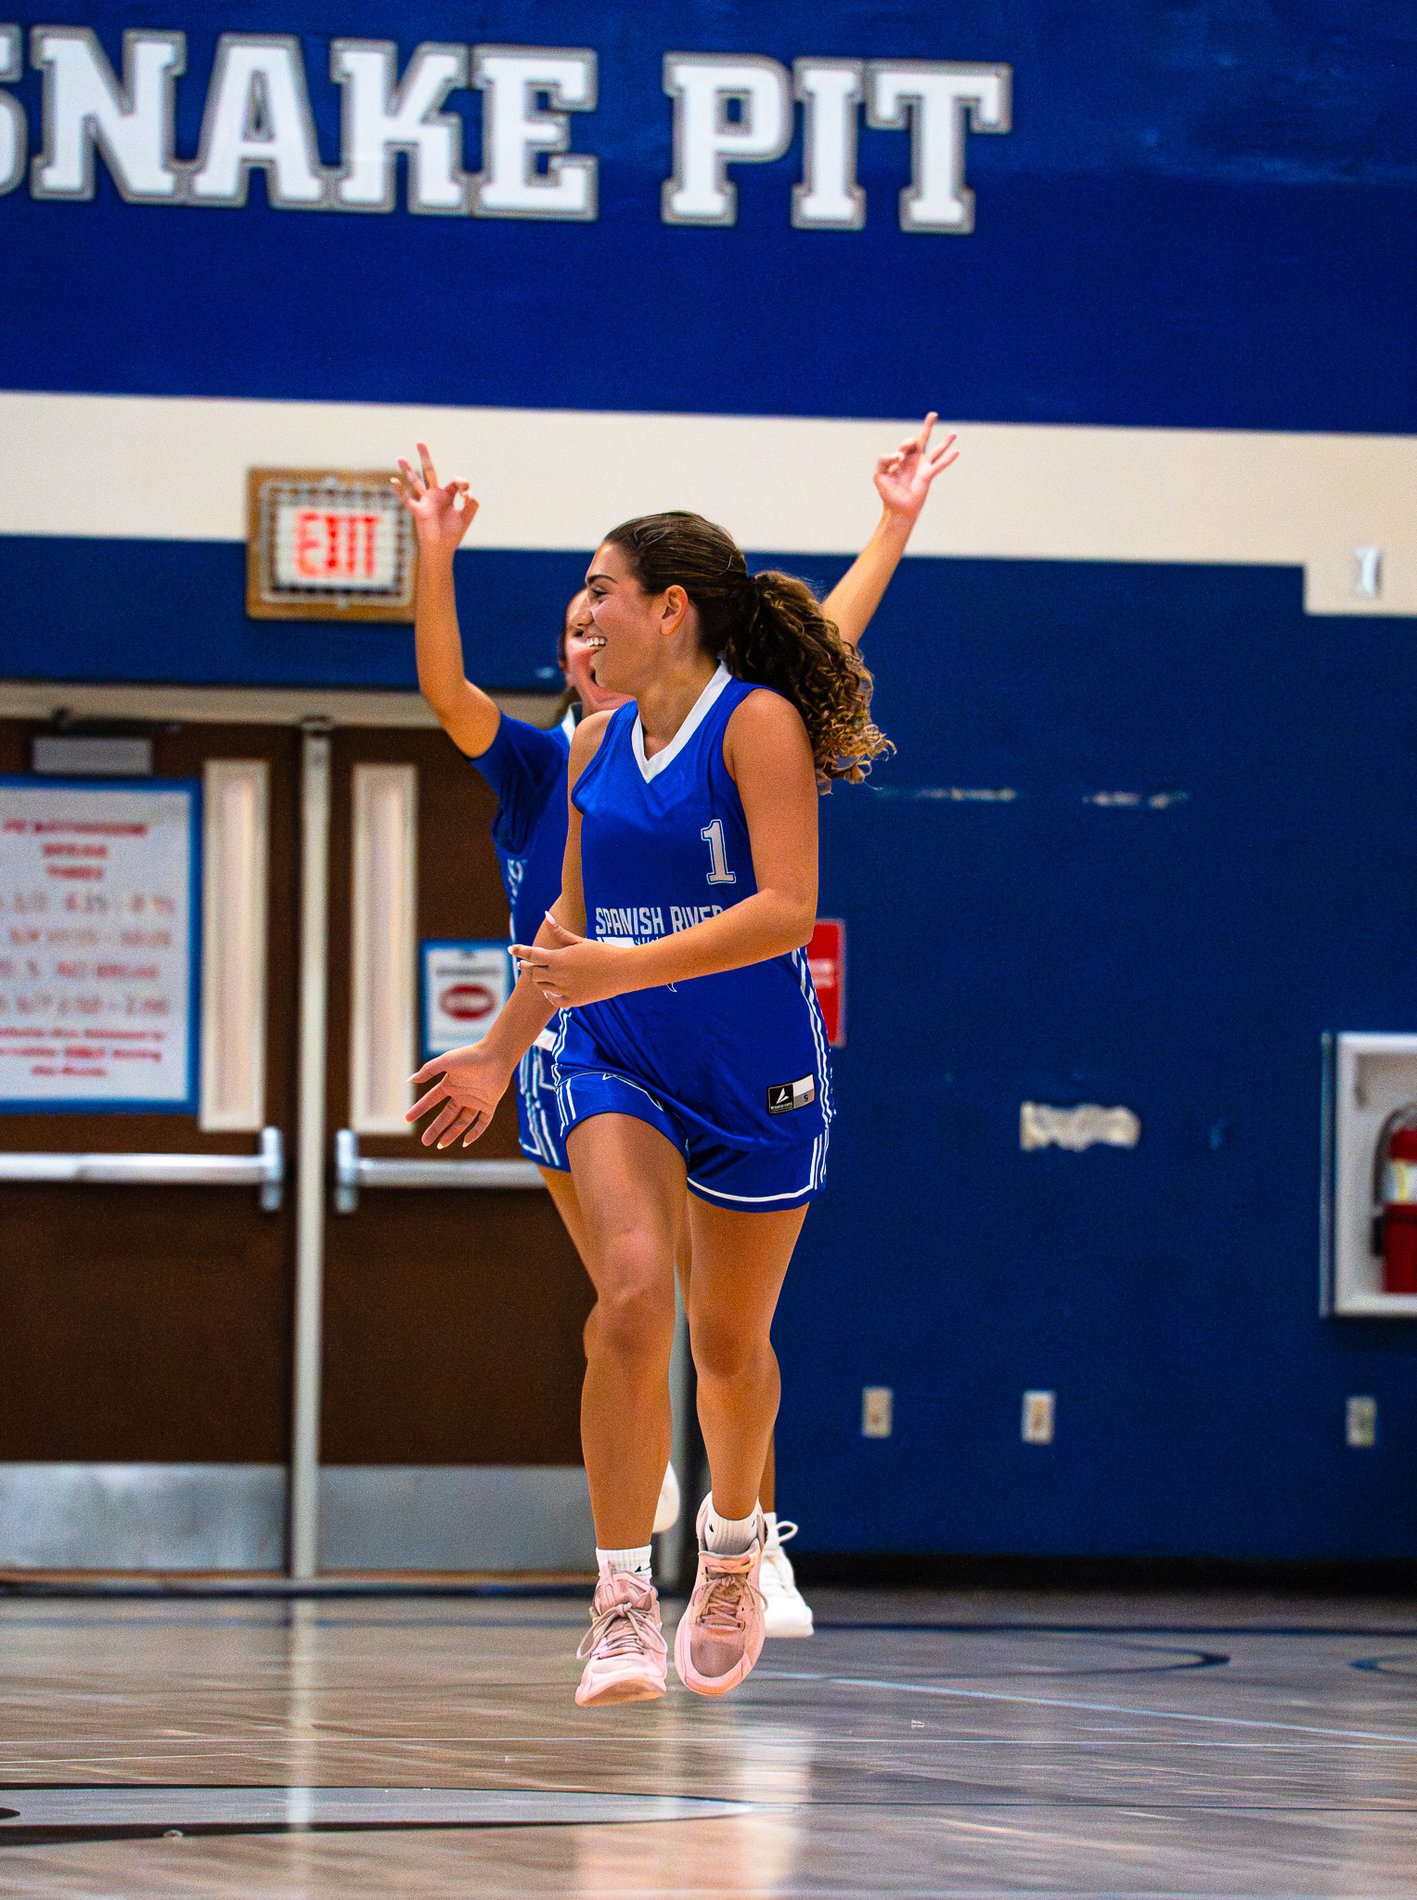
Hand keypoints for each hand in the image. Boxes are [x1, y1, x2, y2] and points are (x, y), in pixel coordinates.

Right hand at [391, 441, 478, 553]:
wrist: (442, 550)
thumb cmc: (452, 534)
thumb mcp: (467, 516)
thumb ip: (472, 503)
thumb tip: (469, 493)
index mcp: (446, 495)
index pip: (455, 480)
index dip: (463, 484)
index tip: (467, 496)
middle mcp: (434, 495)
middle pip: (429, 471)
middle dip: (425, 457)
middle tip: (419, 442)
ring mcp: (425, 502)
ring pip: (415, 482)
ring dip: (408, 470)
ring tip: (399, 457)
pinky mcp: (419, 511)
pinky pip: (407, 500)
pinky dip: (399, 491)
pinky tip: (393, 480)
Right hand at [405, 1041, 510, 1148]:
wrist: (496, 1054)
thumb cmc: (470, 1055)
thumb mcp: (446, 1061)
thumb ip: (428, 1070)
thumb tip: (410, 1080)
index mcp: (450, 1084)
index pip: (432, 1100)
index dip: (419, 1109)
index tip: (407, 1119)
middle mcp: (462, 1094)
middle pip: (446, 1115)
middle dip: (435, 1128)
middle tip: (425, 1142)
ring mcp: (475, 1100)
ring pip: (462, 1121)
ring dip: (451, 1133)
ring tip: (440, 1145)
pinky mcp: (489, 1104)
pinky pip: (482, 1122)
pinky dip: (475, 1132)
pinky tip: (465, 1142)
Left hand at [511, 913, 635, 1007]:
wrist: (623, 971)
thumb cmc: (603, 952)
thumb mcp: (579, 941)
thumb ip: (560, 932)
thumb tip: (546, 915)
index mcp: (559, 958)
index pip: (532, 954)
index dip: (520, 951)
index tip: (511, 949)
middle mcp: (560, 975)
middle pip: (534, 972)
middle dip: (528, 966)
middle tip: (524, 963)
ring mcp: (566, 989)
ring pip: (542, 986)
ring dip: (538, 980)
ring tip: (537, 974)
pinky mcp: (575, 1001)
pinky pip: (554, 1000)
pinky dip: (549, 995)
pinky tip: (550, 989)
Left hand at [873, 412, 957, 524]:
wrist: (898, 509)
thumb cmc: (888, 493)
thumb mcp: (879, 474)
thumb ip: (882, 460)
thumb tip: (897, 455)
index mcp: (903, 458)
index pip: (905, 445)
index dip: (901, 449)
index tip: (897, 459)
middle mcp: (914, 460)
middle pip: (922, 439)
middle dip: (927, 426)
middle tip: (933, 414)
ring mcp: (923, 467)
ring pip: (936, 450)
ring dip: (945, 442)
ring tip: (954, 433)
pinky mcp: (928, 475)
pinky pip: (939, 465)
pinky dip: (948, 459)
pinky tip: (957, 451)